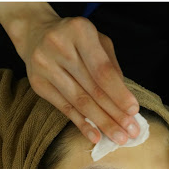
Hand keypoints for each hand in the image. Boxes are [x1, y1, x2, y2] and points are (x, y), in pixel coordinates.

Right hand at [0, 3, 139, 144]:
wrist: (35, 33)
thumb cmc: (76, 40)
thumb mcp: (98, 42)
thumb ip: (113, 68)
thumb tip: (125, 102)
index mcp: (79, 31)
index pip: (102, 70)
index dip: (119, 93)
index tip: (134, 111)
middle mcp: (59, 46)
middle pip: (92, 89)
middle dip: (115, 113)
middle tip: (131, 132)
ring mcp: (45, 65)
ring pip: (79, 101)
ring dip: (102, 122)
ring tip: (119, 137)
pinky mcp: (37, 83)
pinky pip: (64, 108)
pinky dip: (82, 124)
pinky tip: (95, 136)